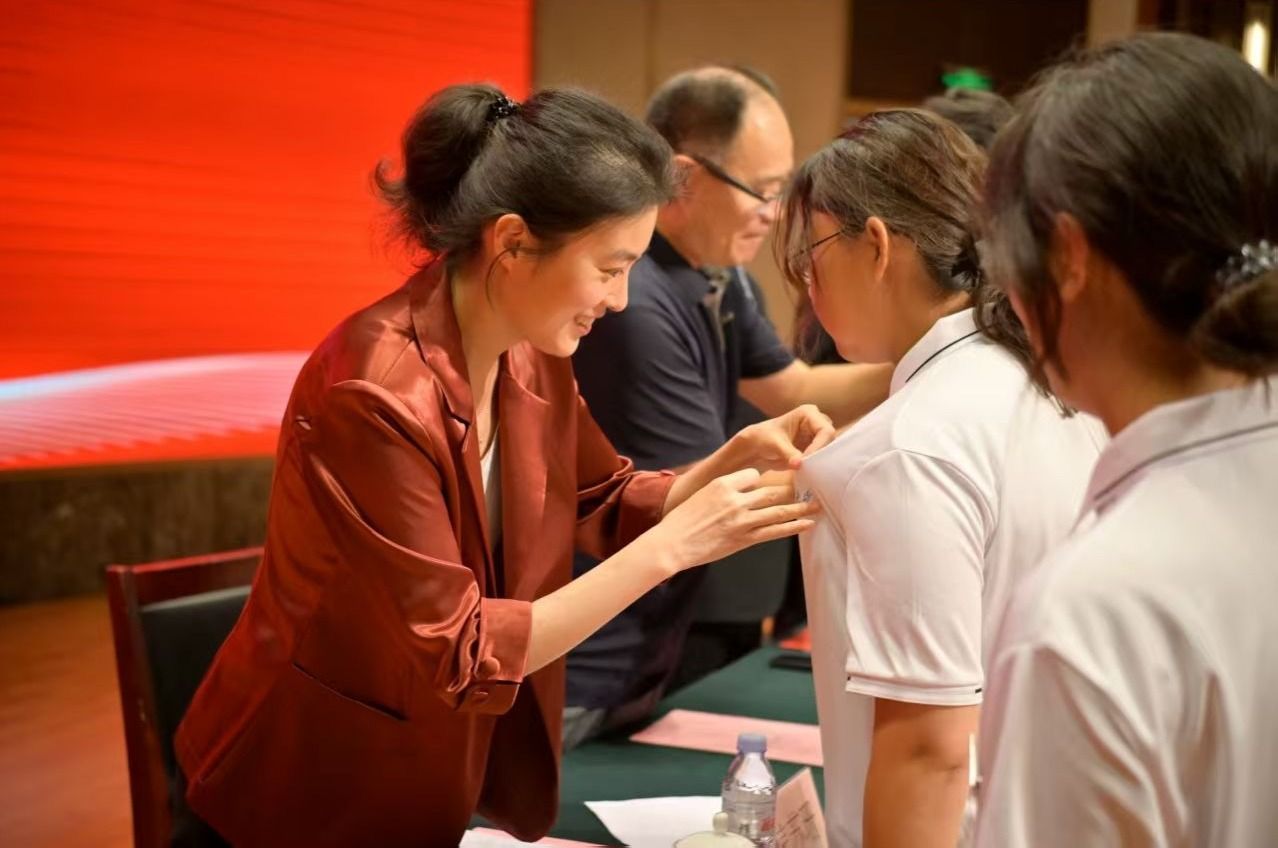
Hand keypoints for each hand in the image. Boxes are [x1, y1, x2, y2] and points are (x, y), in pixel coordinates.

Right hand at [643, 467, 820, 574]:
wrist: (672, 544)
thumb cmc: (683, 520)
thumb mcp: (702, 495)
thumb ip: (725, 490)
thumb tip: (745, 486)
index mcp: (723, 484)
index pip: (753, 475)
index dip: (763, 478)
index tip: (771, 480)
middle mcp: (735, 500)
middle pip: (771, 490)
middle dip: (793, 488)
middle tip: (812, 485)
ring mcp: (741, 521)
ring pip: (778, 510)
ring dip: (801, 507)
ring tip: (818, 504)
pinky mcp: (744, 539)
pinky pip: (774, 532)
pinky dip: (792, 527)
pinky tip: (807, 523)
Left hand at [731, 404, 834, 471]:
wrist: (756, 446)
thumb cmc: (763, 438)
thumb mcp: (775, 445)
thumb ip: (788, 453)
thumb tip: (799, 464)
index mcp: (808, 413)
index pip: (825, 431)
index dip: (820, 447)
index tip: (807, 461)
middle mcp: (817, 421)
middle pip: (831, 440)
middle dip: (822, 455)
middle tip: (811, 469)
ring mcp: (818, 435)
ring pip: (830, 450)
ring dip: (821, 462)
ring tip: (811, 472)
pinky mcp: (816, 447)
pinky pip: (824, 458)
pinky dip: (818, 466)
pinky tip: (811, 474)